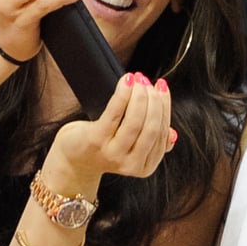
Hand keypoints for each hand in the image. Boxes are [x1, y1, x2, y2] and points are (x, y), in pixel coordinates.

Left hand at [43, 72, 176, 183]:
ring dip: (139, 95)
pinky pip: (115, 113)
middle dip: (154, 100)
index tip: (162, 87)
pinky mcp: (96, 140)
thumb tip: (172, 133)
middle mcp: (131, 164)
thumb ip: (153, 143)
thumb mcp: (133, 148)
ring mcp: (113, 154)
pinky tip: (127, 80)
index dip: (165, 107)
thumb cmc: (106, 147)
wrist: (74, 158)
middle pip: (151, 127)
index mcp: (145, 167)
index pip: (162, 133)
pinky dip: (123, 94)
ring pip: (135, 121)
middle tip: (148, 81)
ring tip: (137, 78)